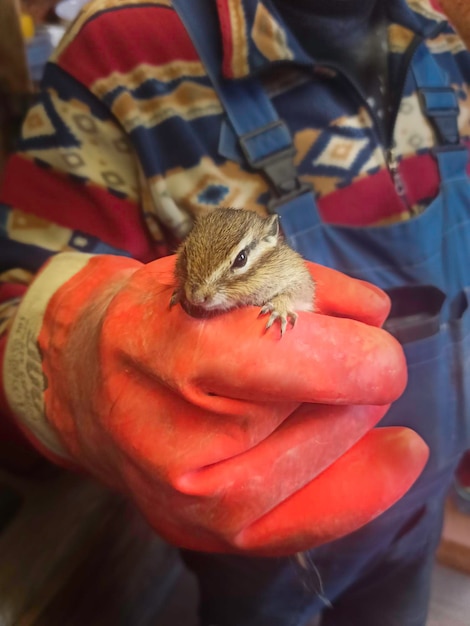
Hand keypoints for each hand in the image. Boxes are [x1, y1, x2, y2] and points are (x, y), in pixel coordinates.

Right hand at [8, 254, 427, 554]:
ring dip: (350, 430)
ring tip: (350, 402)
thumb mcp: (214, 271)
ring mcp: (180, 494)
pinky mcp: (194, 529)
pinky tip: (388, 463)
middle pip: (307, 411)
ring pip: (309, 469)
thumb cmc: (158, 317)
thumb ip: (300, 282)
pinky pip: (292, 527)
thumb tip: (375, 312)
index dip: (357, 350)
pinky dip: (351, 493)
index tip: (377, 343)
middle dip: (356, 383)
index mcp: (171, 346)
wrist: (85, 378)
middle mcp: (168, 431)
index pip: (287, 353)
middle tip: (366, 366)